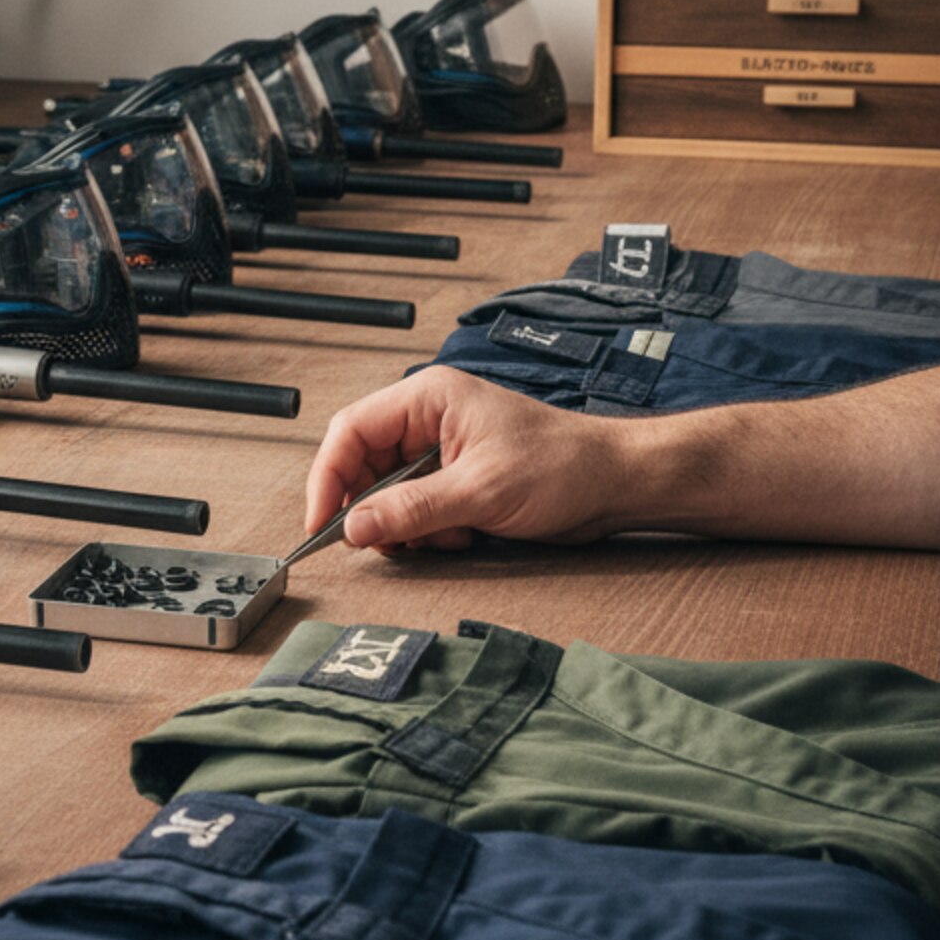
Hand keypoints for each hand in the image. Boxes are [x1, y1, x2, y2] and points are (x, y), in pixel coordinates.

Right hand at [305, 368, 646, 553]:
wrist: (616, 484)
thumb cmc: (564, 466)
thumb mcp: (481, 491)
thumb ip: (412, 509)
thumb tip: (354, 526)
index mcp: (428, 398)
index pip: (352, 430)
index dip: (329, 478)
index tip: (322, 523)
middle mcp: (428, 418)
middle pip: (363, 462)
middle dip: (371, 507)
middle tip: (378, 541)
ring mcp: (441, 448)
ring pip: (387, 491)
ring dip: (405, 523)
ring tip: (444, 535)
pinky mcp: (455, 476)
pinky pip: (415, 506)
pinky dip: (428, 530)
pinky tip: (462, 534)